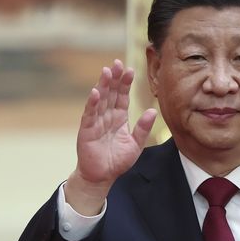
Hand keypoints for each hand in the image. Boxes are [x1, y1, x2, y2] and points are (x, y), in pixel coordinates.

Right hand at [64, 59, 157, 214]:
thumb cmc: (117, 161)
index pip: (122, 96)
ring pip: (100, 100)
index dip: (125, 83)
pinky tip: (95, 92)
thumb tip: (152, 111)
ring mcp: (96, 122)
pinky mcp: (87, 130)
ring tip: (106, 71)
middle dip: (114, 78)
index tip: (130, 70)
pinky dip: (92, 103)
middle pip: (110, 93)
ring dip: (102, 85)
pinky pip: (90, 114)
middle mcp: (107, 116)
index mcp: (118, 117)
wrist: (102, 177)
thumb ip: (143, 128)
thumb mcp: (135, 144)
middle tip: (117, 63)